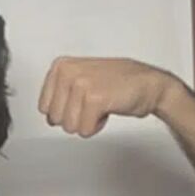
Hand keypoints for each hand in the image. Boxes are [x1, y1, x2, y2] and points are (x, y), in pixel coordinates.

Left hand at [38, 57, 180, 136]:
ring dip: (87, 122)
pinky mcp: (94, 99)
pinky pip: (84, 130)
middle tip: (93, 103)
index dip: (65, 111)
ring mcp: (80, 84)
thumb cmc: (119, 83)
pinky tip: (108, 110)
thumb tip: (48, 116)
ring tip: (101, 104)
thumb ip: (60, 93)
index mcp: (61, 66)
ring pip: (69, 127)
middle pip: (54, 119)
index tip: (81, 101)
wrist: (150, 84)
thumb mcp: (82, 79)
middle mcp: (68, 72)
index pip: (44, 108)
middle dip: (75, 118)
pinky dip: (97, 126)